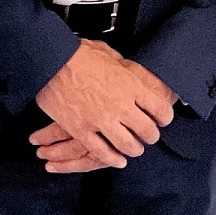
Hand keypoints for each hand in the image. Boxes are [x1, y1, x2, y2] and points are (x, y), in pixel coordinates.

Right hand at [30, 40, 175, 172]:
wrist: (50, 61)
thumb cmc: (77, 54)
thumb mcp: (108, 54)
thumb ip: (122, 67)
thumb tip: (128, 70)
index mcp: (130, 85)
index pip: (160, 109)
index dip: (165, 117)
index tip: (162, 119)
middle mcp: (120, 105)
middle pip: (147, 131)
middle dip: (151, 136)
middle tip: (149, 137)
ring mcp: (101, 120)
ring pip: (127, 146)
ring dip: (133, 150)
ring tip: (133, 149)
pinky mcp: (81, 130)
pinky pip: (101, 152)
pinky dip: (111, 159)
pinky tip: (117, 160)